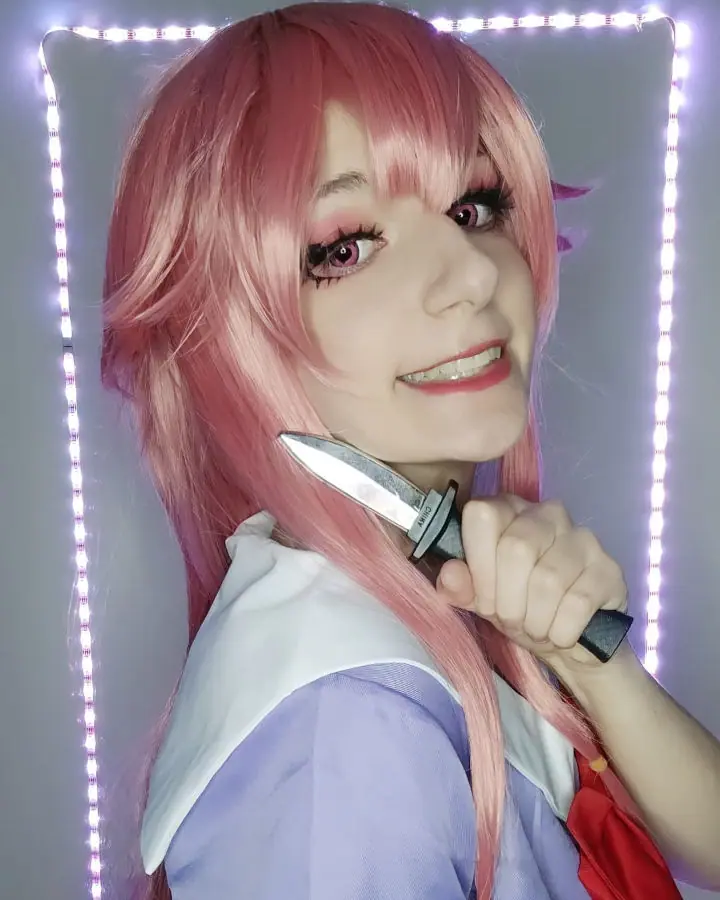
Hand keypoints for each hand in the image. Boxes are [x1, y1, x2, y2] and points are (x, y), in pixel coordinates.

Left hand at [436, 495, 628, 675]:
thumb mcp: (481, 599)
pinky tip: (560, 634)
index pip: (482, 515)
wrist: (570, 639)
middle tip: (512, 618)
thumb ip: (459, 586)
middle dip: (507, 599)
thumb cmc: (519, 607)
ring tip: (536, 628)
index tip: (484, 596)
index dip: (478, 565)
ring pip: (547, 580)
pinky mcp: (609, 569)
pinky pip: (577, 603)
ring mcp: (583, 538)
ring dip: (534, 620)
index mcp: (508, 510)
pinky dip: (561, 630)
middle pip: (515, 549)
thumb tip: (449, 573)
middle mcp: (548, 513)